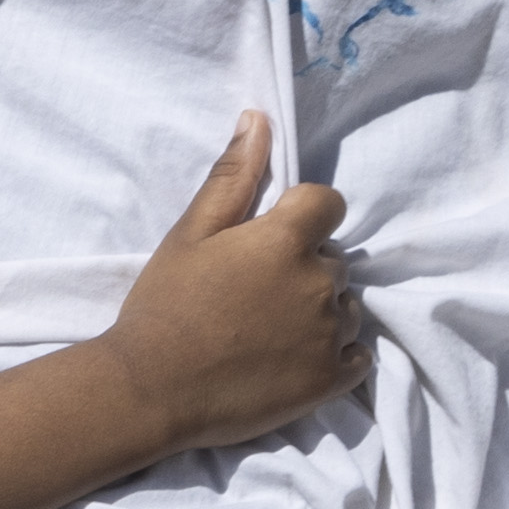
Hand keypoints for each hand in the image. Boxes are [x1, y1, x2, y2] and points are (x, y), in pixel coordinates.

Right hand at [104, 113, 363, 456]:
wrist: (151, 389)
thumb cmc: (164, 305)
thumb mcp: (189, 234)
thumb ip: (232, 177)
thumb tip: (257, 119)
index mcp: (287, 240)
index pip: (328, 204)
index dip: (300, 216)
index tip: (265, 242)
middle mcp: (320, 283)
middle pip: (334, 259)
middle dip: (304, 267)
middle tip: (251, 293)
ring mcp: (330, 334)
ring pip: (345, 306)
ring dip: (319, 310)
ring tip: (268, 330)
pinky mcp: (332, 379)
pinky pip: (357, 354)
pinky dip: (334, 353)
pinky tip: (291, 358)